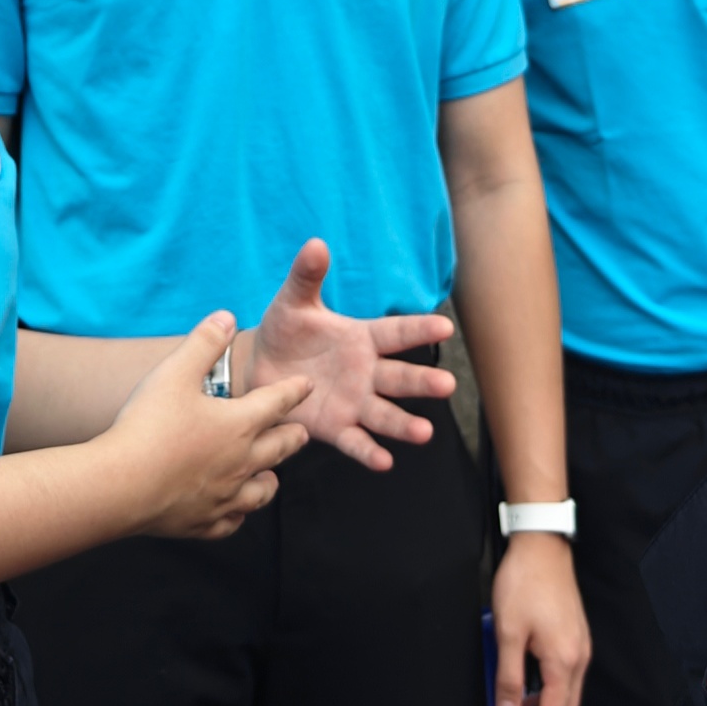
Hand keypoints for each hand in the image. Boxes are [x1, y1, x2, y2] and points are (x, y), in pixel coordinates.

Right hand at [105, 312, 312, 539]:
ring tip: (271, 476)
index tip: (306, 386)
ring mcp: (223, 496)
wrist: (119, 486)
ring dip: (269, 480)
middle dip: (293, 437)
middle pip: (279, 449)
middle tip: (300, 433)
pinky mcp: (202, 523)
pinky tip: (232, 513)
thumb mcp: (174, 372)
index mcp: (239, 424)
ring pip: (261, 491)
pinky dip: (236, 517)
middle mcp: (240, 462)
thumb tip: (227, 316)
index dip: (294, 391)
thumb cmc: (147, 426)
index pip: (278, 403)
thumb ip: (204, 342)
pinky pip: (230, 523)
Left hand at [243, 238, 457, 471]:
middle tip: (447, 385)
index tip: (445, 326)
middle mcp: (367, 372)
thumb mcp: (293, 301)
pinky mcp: (336, 427)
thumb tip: (316, 243)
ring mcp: (354, 402)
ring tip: (423, 433)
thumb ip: (307, 276)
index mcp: (362, 338)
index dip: (419, 329)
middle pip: (400, 378)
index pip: (397, 333)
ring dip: (404, 424)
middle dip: (422, 383)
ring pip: (385, 414)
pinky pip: (355, 440)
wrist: (258, 368)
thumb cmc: (284, 330)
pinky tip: (384, 462)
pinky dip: (369, 451)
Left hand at [491, 532, 589, 705]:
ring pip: (566, 699)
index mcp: (564, 661)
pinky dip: (546, 697)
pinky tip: (525, 695)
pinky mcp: (575, 639)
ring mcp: (580, 649)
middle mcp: (579, 659)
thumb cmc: (524, 583)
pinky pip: (565, 681)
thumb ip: (509, 679)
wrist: (542, 546)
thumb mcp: (508, 633)